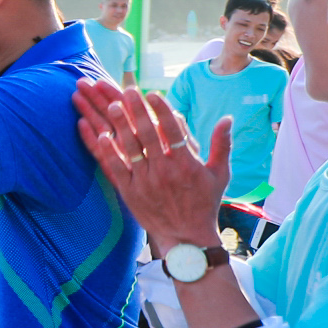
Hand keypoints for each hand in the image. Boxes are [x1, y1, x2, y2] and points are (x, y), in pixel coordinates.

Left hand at [73, 81, 228, 250]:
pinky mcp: (129, 192)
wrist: (186, 237)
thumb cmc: (205, 203)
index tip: (152, 93)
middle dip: (136, 110)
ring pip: (129, 148)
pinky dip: (107, 151)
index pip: (172, 131)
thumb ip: (222, 144)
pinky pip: (115, 168)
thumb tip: (227, 118)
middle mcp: (164, 171)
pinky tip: (100, 135)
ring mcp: (144, 182)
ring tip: (111, 105)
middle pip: (147, 134)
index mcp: (186, 164)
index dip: (161, 110)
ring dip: (119, 125)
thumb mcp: (220, 174)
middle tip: (127, 91)